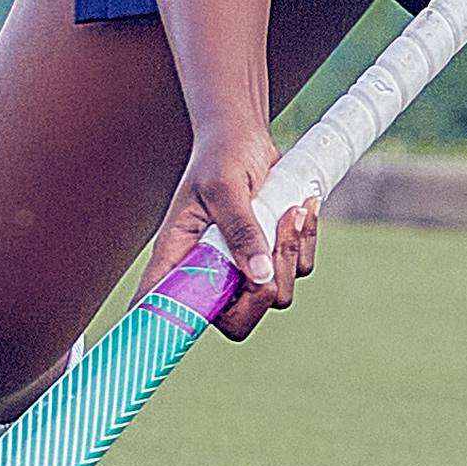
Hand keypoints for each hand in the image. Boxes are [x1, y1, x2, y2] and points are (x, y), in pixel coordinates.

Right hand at [169, 114, 317, 322]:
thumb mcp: (226, 188)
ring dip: (291, 253)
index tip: (182, 329)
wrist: (245, 136)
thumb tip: (260, 277)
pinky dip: (305, 241)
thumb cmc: (220, 156)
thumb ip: (242, 231)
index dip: (167, 329)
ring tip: (288, 211)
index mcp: (179, 257)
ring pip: (276, 294)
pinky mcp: (271, 257)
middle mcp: (208, 272)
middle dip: (265, 290)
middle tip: (273, 243)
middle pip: (238, 322)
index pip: (161, 306)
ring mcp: (242, 268)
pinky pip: (300, 269)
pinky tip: (299, 208)